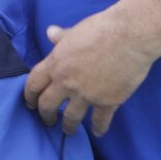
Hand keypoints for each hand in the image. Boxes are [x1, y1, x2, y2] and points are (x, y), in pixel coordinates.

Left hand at [22, 8, 157, 136]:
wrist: (130, 36)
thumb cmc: (102, 28)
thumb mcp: (76, 30)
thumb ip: (61, 37)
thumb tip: (50, 32)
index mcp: (56, 63)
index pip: (34, 84)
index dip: (29, 96)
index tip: (30, 103)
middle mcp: (67, 82)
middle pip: (47, 105)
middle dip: (45, 115)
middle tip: (47, 120)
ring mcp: (86, 94)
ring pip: (71, 118)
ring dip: (68, 126)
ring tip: (68, 130)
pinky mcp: (107, 102)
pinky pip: (99, 120)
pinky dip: (98, 128)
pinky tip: (98, 131)